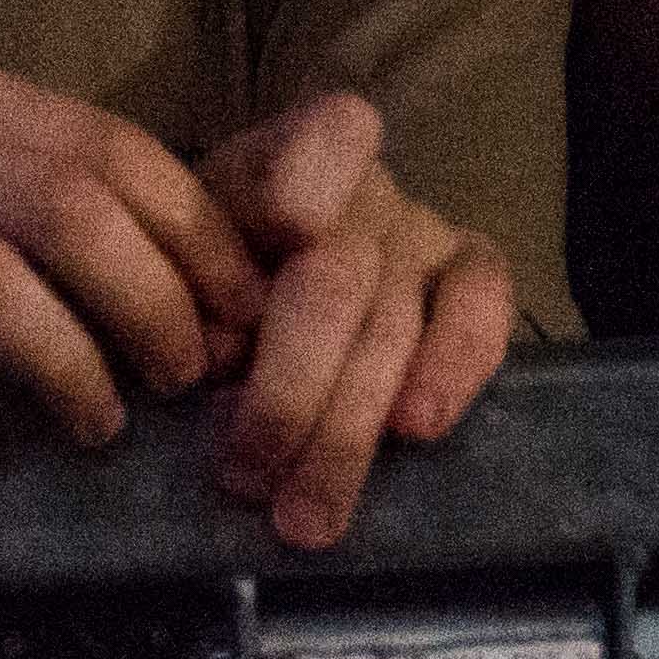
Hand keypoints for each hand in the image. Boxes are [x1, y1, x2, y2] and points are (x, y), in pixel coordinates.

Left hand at [193, 92, 513, 548]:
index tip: (285, 236)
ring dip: (346, 431)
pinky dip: (454, 370)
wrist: (260, 286)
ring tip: (303, 517)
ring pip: (396, 326)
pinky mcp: (473, 274)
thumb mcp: (174, 277)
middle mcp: (368, 188)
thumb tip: (219, 363)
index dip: (309, 182)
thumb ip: (191, 298)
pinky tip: (416, 431)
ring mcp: (426, 232)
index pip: (321, 141)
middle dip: (292, 390)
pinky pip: (483, 312)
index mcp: (285, 159)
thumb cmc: (202, 286)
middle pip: (340, 279)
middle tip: (245, 478)